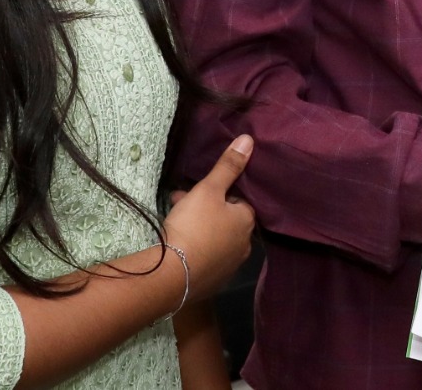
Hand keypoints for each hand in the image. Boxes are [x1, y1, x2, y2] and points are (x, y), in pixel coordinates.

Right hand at [164, 134, 256, 301]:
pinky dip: (194, 249)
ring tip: (174, 221)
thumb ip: (228, 166)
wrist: (171, 276)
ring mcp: (228, 267)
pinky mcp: (211, 282)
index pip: (239, 202)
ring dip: (198, 228)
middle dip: (204, 209)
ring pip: (214, 239)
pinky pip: (204, 258)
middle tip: (180, 203)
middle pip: (225, 220)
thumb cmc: (194, 225)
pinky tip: (177, 246)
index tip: (200, 190)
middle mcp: (243, 246)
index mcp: (246, 222)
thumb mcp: (208, 189)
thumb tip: (249, 139)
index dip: (220, 193)